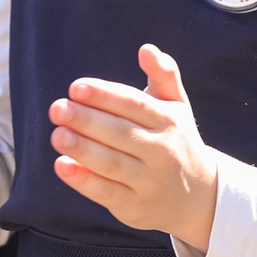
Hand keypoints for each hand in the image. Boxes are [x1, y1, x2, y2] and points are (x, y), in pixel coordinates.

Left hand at [47, 44, 222, 250]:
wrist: (199, 198)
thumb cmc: (177, 142)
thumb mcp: (177, 107)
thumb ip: (164, 75)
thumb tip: (147, 49)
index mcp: (169, 121)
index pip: (134, 105)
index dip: (105, 95)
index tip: (76, 87)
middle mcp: (162, 151)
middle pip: (121, 133)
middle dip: (87, 120)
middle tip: (57, 108)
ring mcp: (149, 181)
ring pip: (113, 163)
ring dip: (82, 149)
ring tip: (57, 135)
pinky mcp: (135, 207)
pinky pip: (107, 192)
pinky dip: (84, 181)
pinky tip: (62, 166)